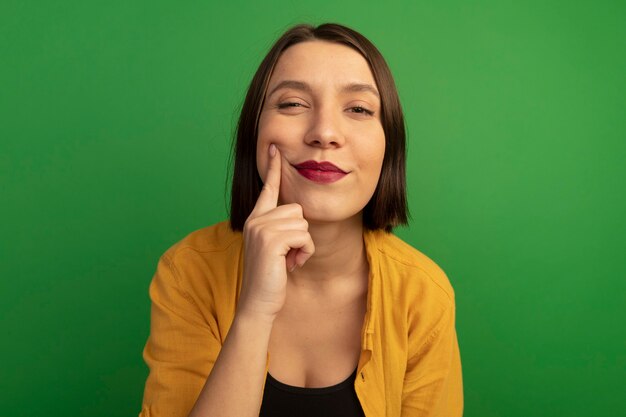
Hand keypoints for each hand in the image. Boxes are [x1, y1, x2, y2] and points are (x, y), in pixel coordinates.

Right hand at [237, 144, 314, 321]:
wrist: (259, 302)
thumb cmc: (270, 277)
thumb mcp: (275, 248)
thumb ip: (281, 228)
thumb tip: (297, 214)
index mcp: (256, 219)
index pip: (267, 188)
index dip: (273, 168)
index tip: (276, 148)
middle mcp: (256, 220)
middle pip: (297, 209)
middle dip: (300, 234)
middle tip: (286, 255)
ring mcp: (261, 228)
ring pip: (302, 223)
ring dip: (302, 245)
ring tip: (286, 260)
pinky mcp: (271, 240)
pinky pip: (304, 236)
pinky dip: (304, 252)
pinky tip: (290, 265)